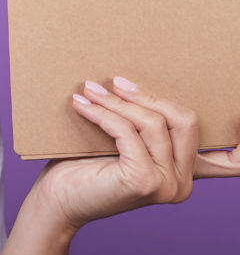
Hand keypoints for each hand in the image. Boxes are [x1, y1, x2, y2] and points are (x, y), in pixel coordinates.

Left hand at [32, 77, 197, 231]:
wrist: (59, 200)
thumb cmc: (87, 168)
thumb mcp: (126, 144)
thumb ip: (146, 128)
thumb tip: (138, 83)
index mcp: (186, 173)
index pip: (232, 161)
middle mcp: (183, 183)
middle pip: (184, 120)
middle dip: (147, 96)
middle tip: (115, 83)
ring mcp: (166, 184)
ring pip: (152, 123)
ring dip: (117, 102)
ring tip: (91, 90)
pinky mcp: (143, 181)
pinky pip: (125, 131)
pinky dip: (102, 113)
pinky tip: (81, 104)